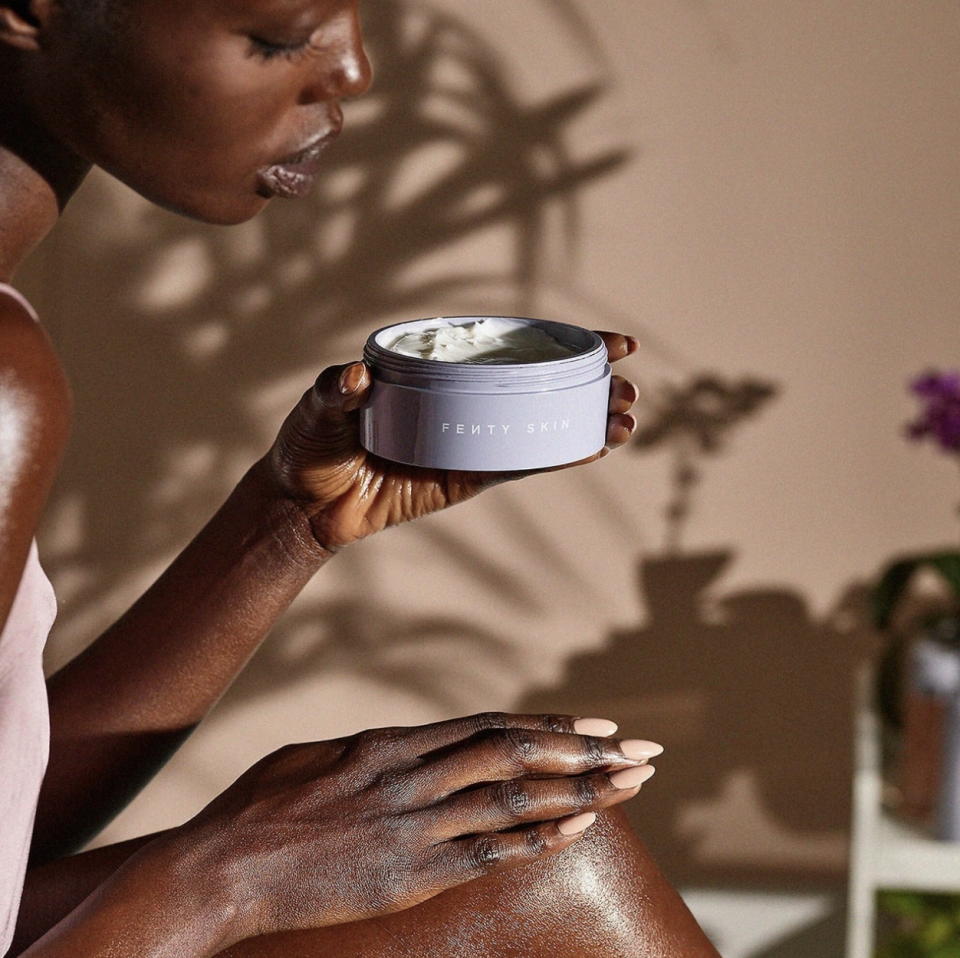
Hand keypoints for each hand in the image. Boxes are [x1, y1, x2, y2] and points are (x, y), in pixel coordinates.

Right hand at [177, 712, 659, 940]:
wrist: (222, 868)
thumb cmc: (260, 806)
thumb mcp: (317, 755)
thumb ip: (372, 749)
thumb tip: (409, 744)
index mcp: (391, 742)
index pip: (489, 726)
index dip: (547, 725)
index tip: (594, 725)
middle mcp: (413, 776)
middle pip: (516, 754)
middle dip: (584, 750)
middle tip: (640, 749)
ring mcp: (414, 827)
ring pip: (514, 800)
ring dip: (577, 790)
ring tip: (630, 786)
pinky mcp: (407, 876)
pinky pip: (486, 854)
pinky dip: (536, 840)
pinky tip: (576, 829)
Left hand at [265, 332, 638, 550]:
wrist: (304, 503)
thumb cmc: (311, 444)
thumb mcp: (320, 406)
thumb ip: (336, 389)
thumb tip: (353, 377)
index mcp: (439, 370)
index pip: (507, 348)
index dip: (561, 342)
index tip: (610, 342)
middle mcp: (462, 400)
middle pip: (537, 385)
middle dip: (589, 383)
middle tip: (628, 386)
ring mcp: (469, 438)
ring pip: (538, 426)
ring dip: (584, 421)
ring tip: (626, 418)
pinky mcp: (466, 477)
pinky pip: (516, 464)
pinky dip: (554, 456)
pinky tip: (592, 447)